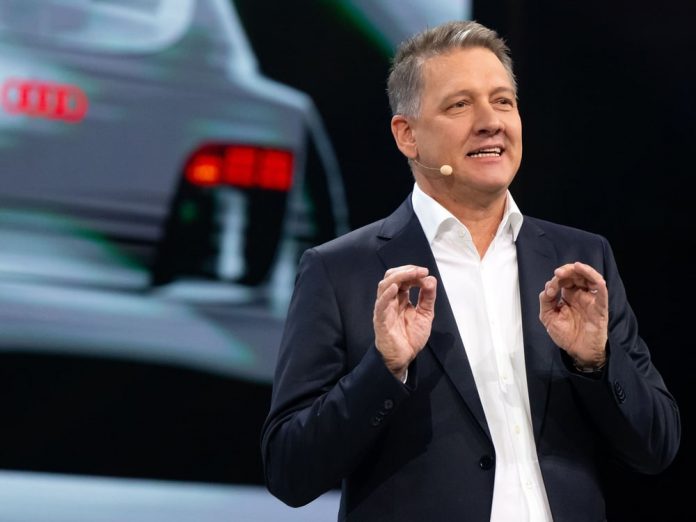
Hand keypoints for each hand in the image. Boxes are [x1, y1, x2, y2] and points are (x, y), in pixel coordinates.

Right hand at [373, 265, 436, 379]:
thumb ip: (427, 297)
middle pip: (391, 277)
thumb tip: (431, 279)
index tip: (425, 272)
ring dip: (398, 277)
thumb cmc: (410, 337)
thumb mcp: (425, 314)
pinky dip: (387, 294)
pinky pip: (381, 304)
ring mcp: (384, 308)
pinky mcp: (380, 319)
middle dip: (406, 271)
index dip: (413, 273)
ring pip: (384, 286)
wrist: (404, 357)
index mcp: (400, 298)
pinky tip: (396, 288)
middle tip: (420, 271)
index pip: (403, 278)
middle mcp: (390, 300)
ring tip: (412, 274)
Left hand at [538, 262, 607, 367]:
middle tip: (558, 273)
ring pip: (590, 278)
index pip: (563, 280)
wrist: (578, 351)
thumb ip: (546, 301)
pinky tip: (585, 272)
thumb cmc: (565, 335)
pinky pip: (601, 290)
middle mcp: (580, 295)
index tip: (549, 292)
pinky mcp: (600, 306)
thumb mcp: (548, 316)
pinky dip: (594, 278)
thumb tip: (549, 288)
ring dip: (581, 270)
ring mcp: (591, 299)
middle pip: (577, 275)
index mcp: (568, 296)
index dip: (555, 281)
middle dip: (567, 270)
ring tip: (573, 268)